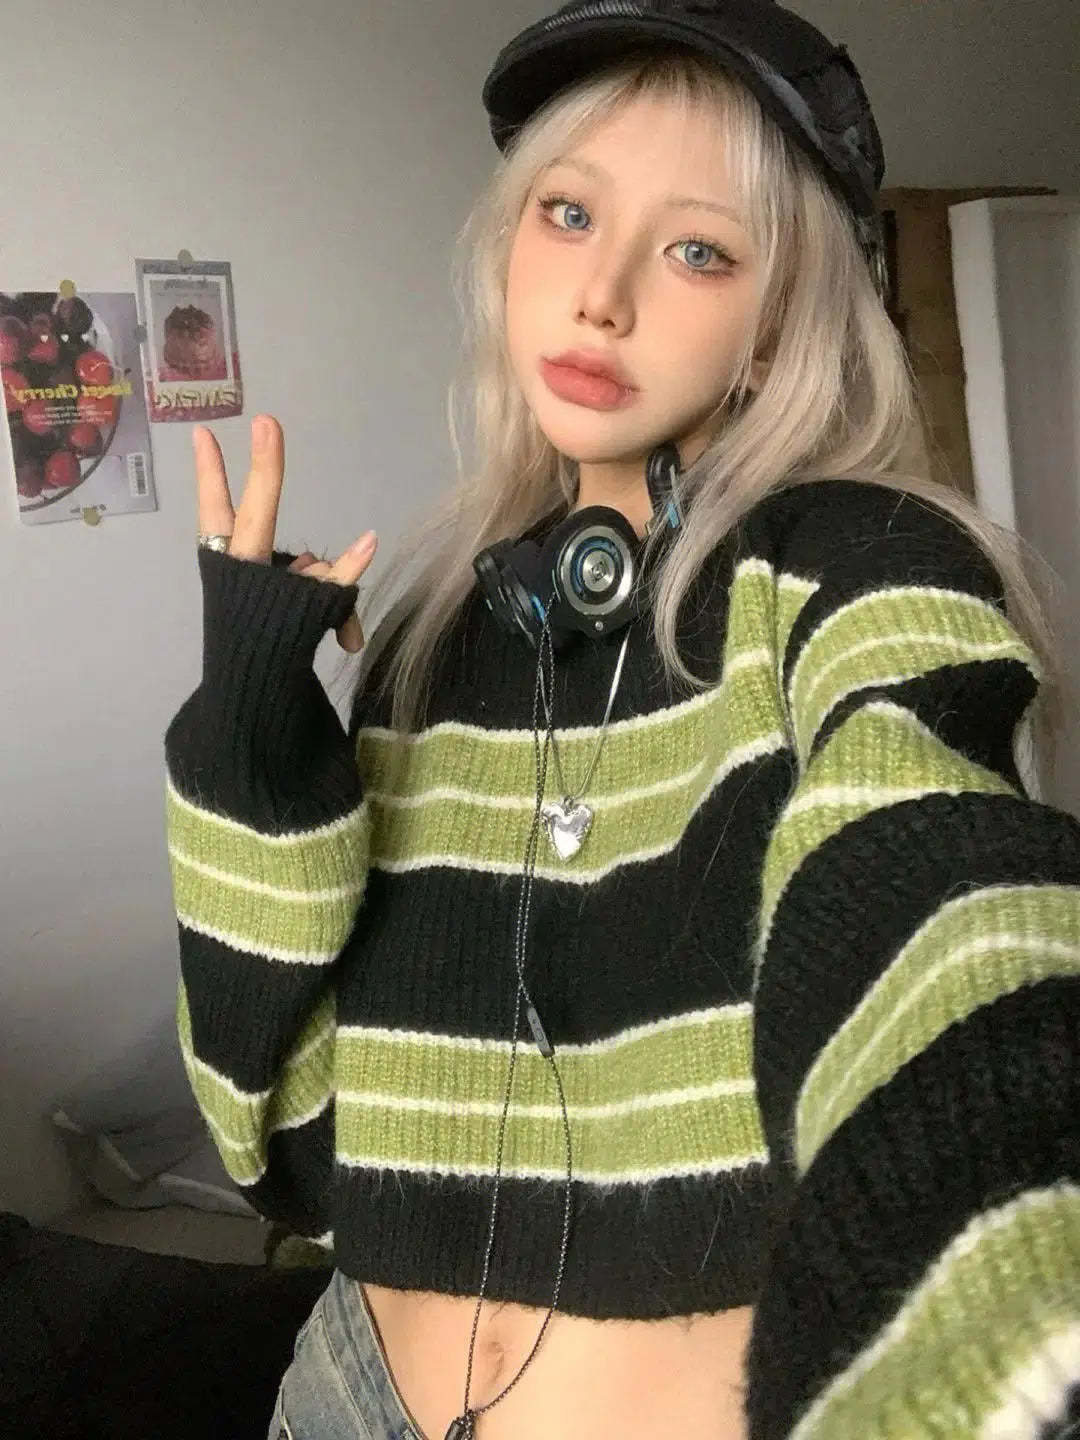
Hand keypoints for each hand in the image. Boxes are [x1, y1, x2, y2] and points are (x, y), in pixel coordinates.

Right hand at [193, 414, 376, 652]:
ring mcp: (269, 594)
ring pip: (307, 563)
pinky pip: (334, 584)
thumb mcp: (287, 597)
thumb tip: (349, 563)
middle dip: (264, 473)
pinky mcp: (302, 615)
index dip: (210, 475)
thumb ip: (318, 580)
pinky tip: (369, 540)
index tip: (204, 434)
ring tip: (312, 611)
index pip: (214, 511)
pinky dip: (351, 565)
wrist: (254, 688)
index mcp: (227, 561)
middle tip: (268, 422)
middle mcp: (243, 573)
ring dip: (318, 578)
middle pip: (253, 519)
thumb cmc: (264, 630)